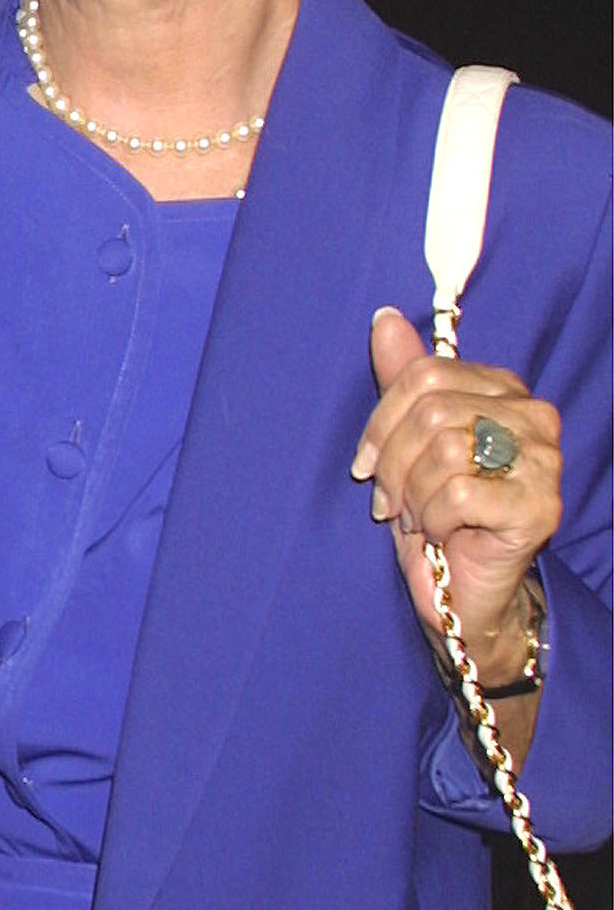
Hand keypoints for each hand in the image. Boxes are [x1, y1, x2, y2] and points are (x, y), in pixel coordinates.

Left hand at [353, 308, 560, 672]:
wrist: (463, 592)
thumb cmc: (436, 514)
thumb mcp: (408, 443)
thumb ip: (403, 381)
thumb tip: (385, 318)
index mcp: (504, 390)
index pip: (427, 374)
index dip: (382, 420)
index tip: (364, 464)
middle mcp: (534, 418)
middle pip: (433, 411)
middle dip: (394, 462)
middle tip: (389, 501)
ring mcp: (544, 462)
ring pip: (446, 449)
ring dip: (414, 493)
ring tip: (418, 517)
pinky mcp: (540, 506)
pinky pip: (461, 492)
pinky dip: (434, 517)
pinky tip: (440, 532)